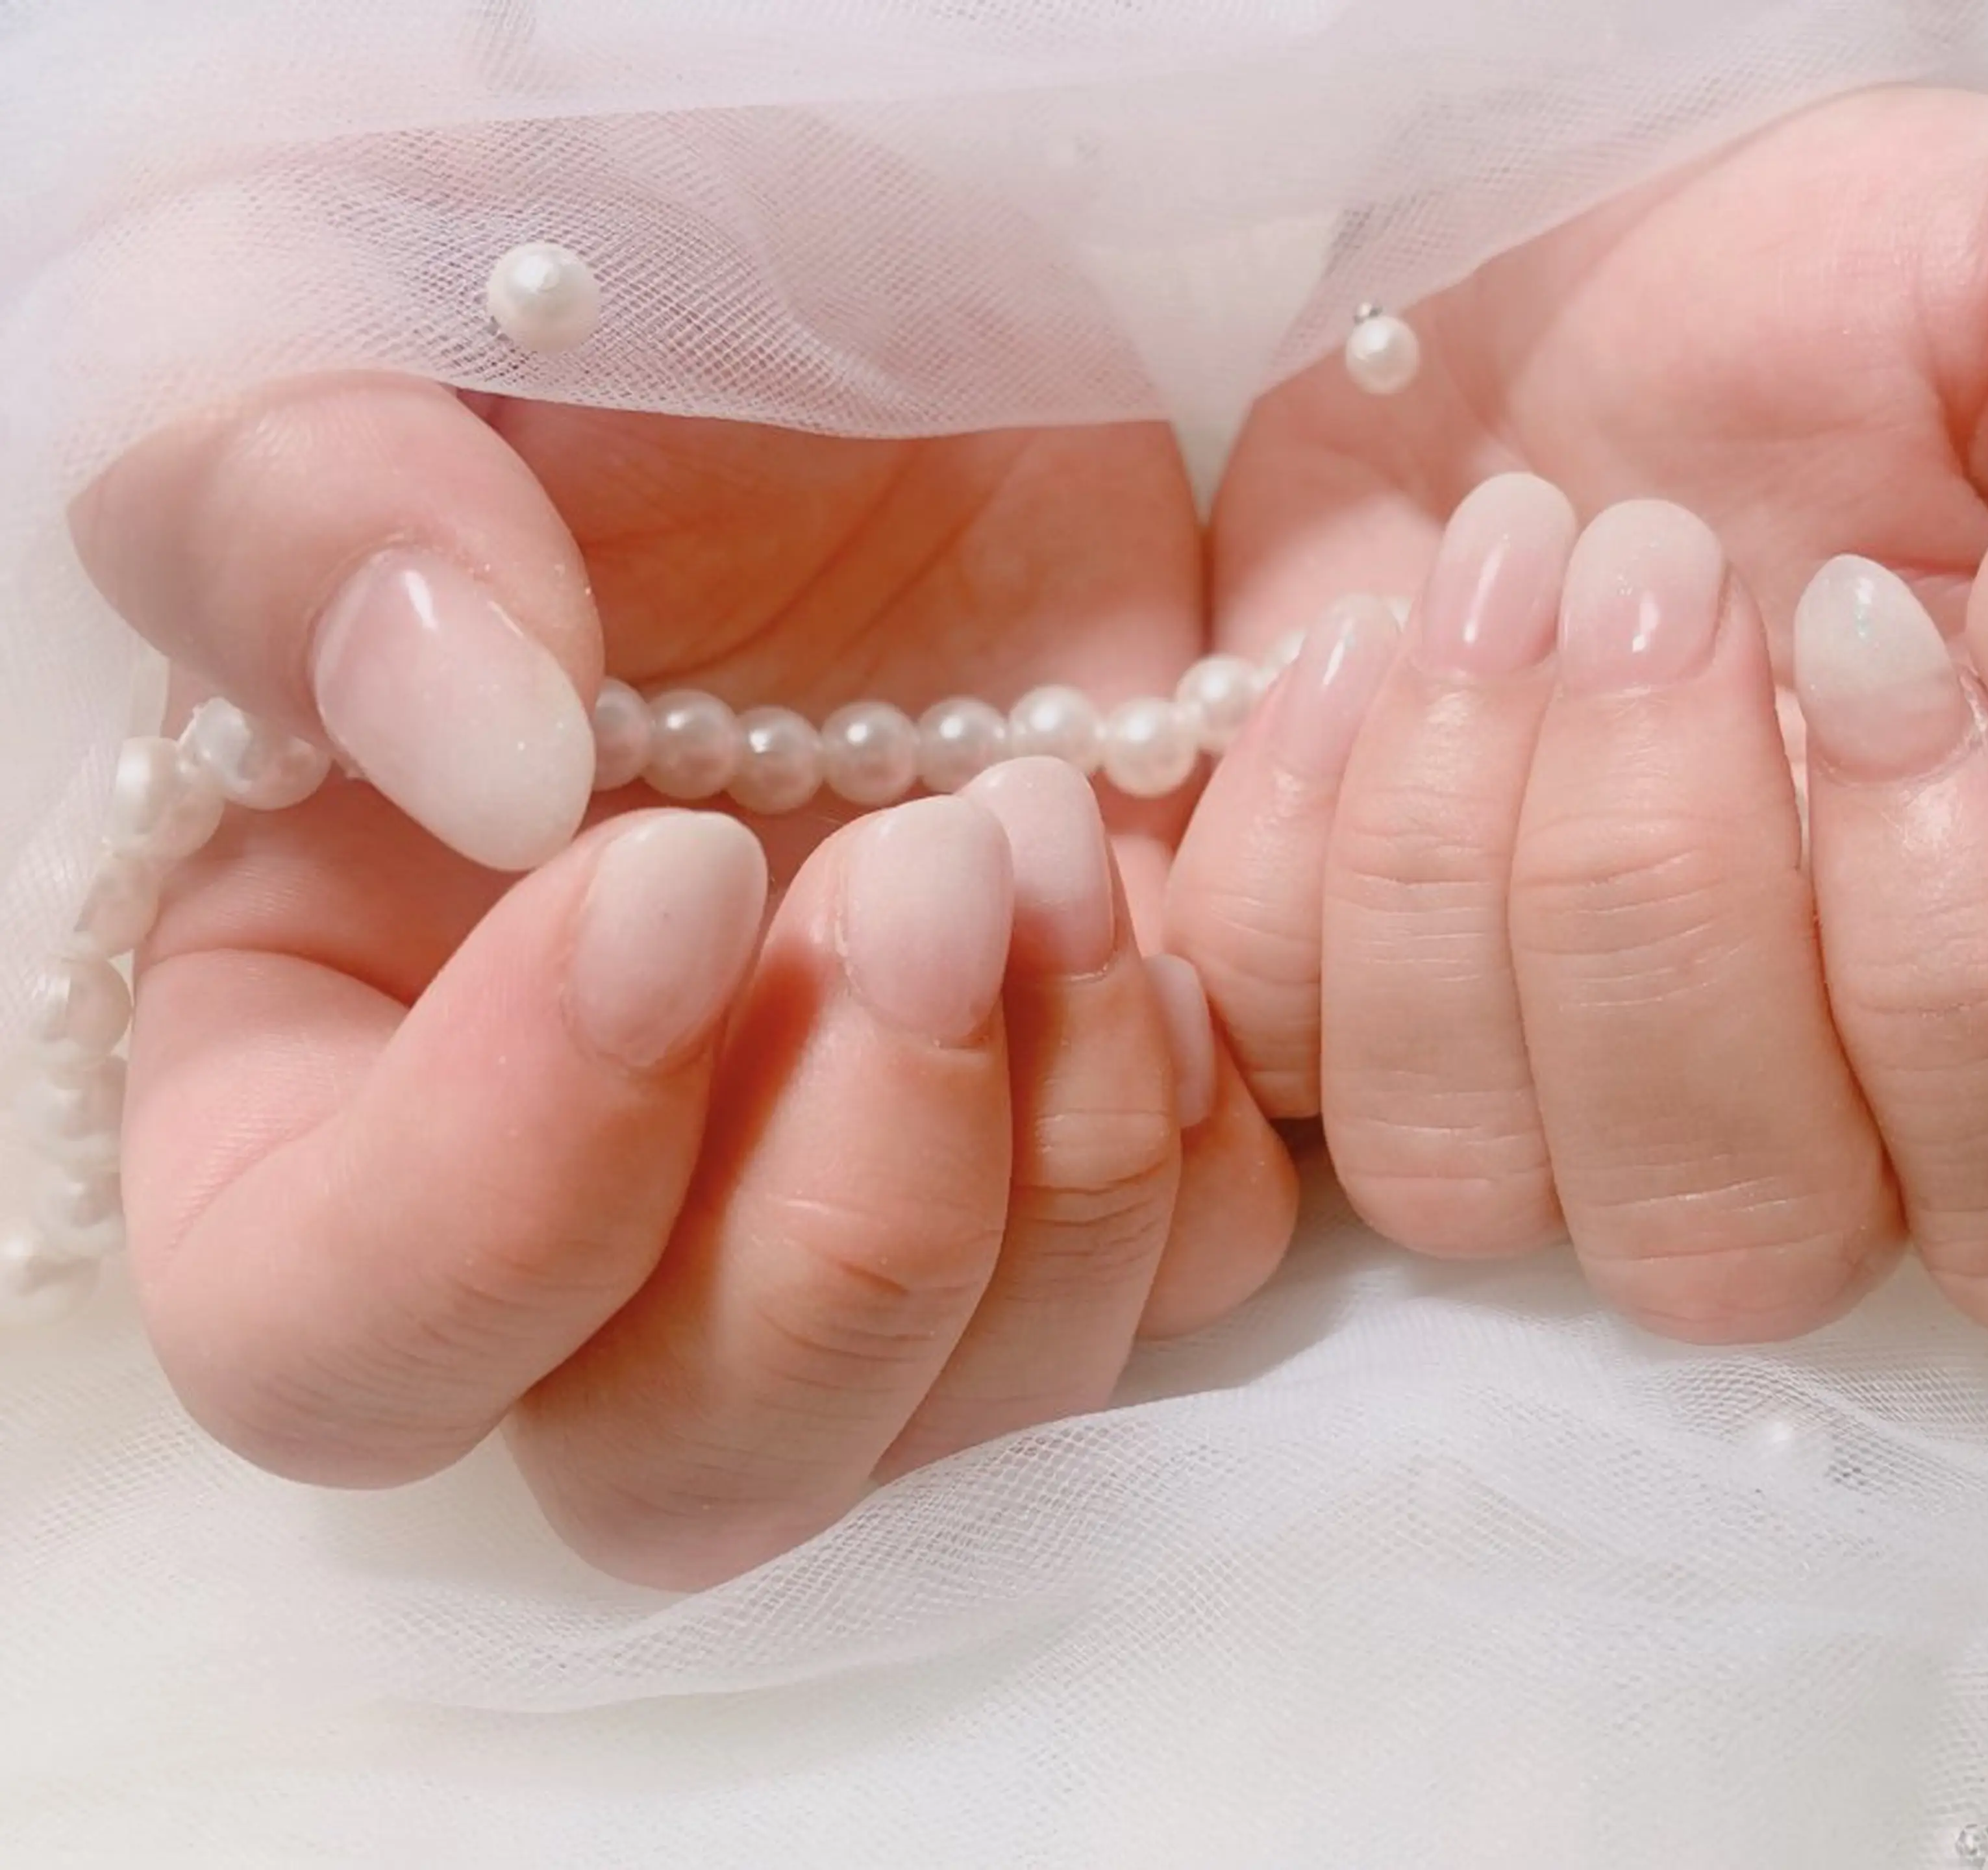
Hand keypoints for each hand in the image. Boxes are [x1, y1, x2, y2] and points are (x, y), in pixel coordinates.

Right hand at [72, 388, 1293, 1586]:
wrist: (908, 327)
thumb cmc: (599, 321)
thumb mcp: (364, 324)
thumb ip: (316, 527)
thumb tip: (478, 767)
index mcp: (327, 1058)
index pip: (339, 1335)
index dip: (506, 1188)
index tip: (677, 878)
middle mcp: (595, 1200)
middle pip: (683, 1470)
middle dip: (843, 1221)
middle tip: (935, 871)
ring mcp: (858, 1187)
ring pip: (954, 1423)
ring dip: (1051, 1156)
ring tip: (1054, 831)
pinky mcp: (1083, 1131)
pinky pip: (1178, 1290)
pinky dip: (1203, 1138)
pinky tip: (1171, 905)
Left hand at [1172, 87, 1987, 1343]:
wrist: (1572, 232)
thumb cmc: (1870, 274)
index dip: (1970, 975)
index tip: (1869, 632)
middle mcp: (1812, 1103)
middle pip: (1739, 1238)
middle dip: (1664, 895)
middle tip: (1656, 566)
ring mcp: (1539, 1085)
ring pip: (1471, 1176)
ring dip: (1461, 866)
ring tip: (1506, 568)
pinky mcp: (1324, 998)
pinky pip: (1265, 1040)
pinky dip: (1296, 832)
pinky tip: (1362, 627)